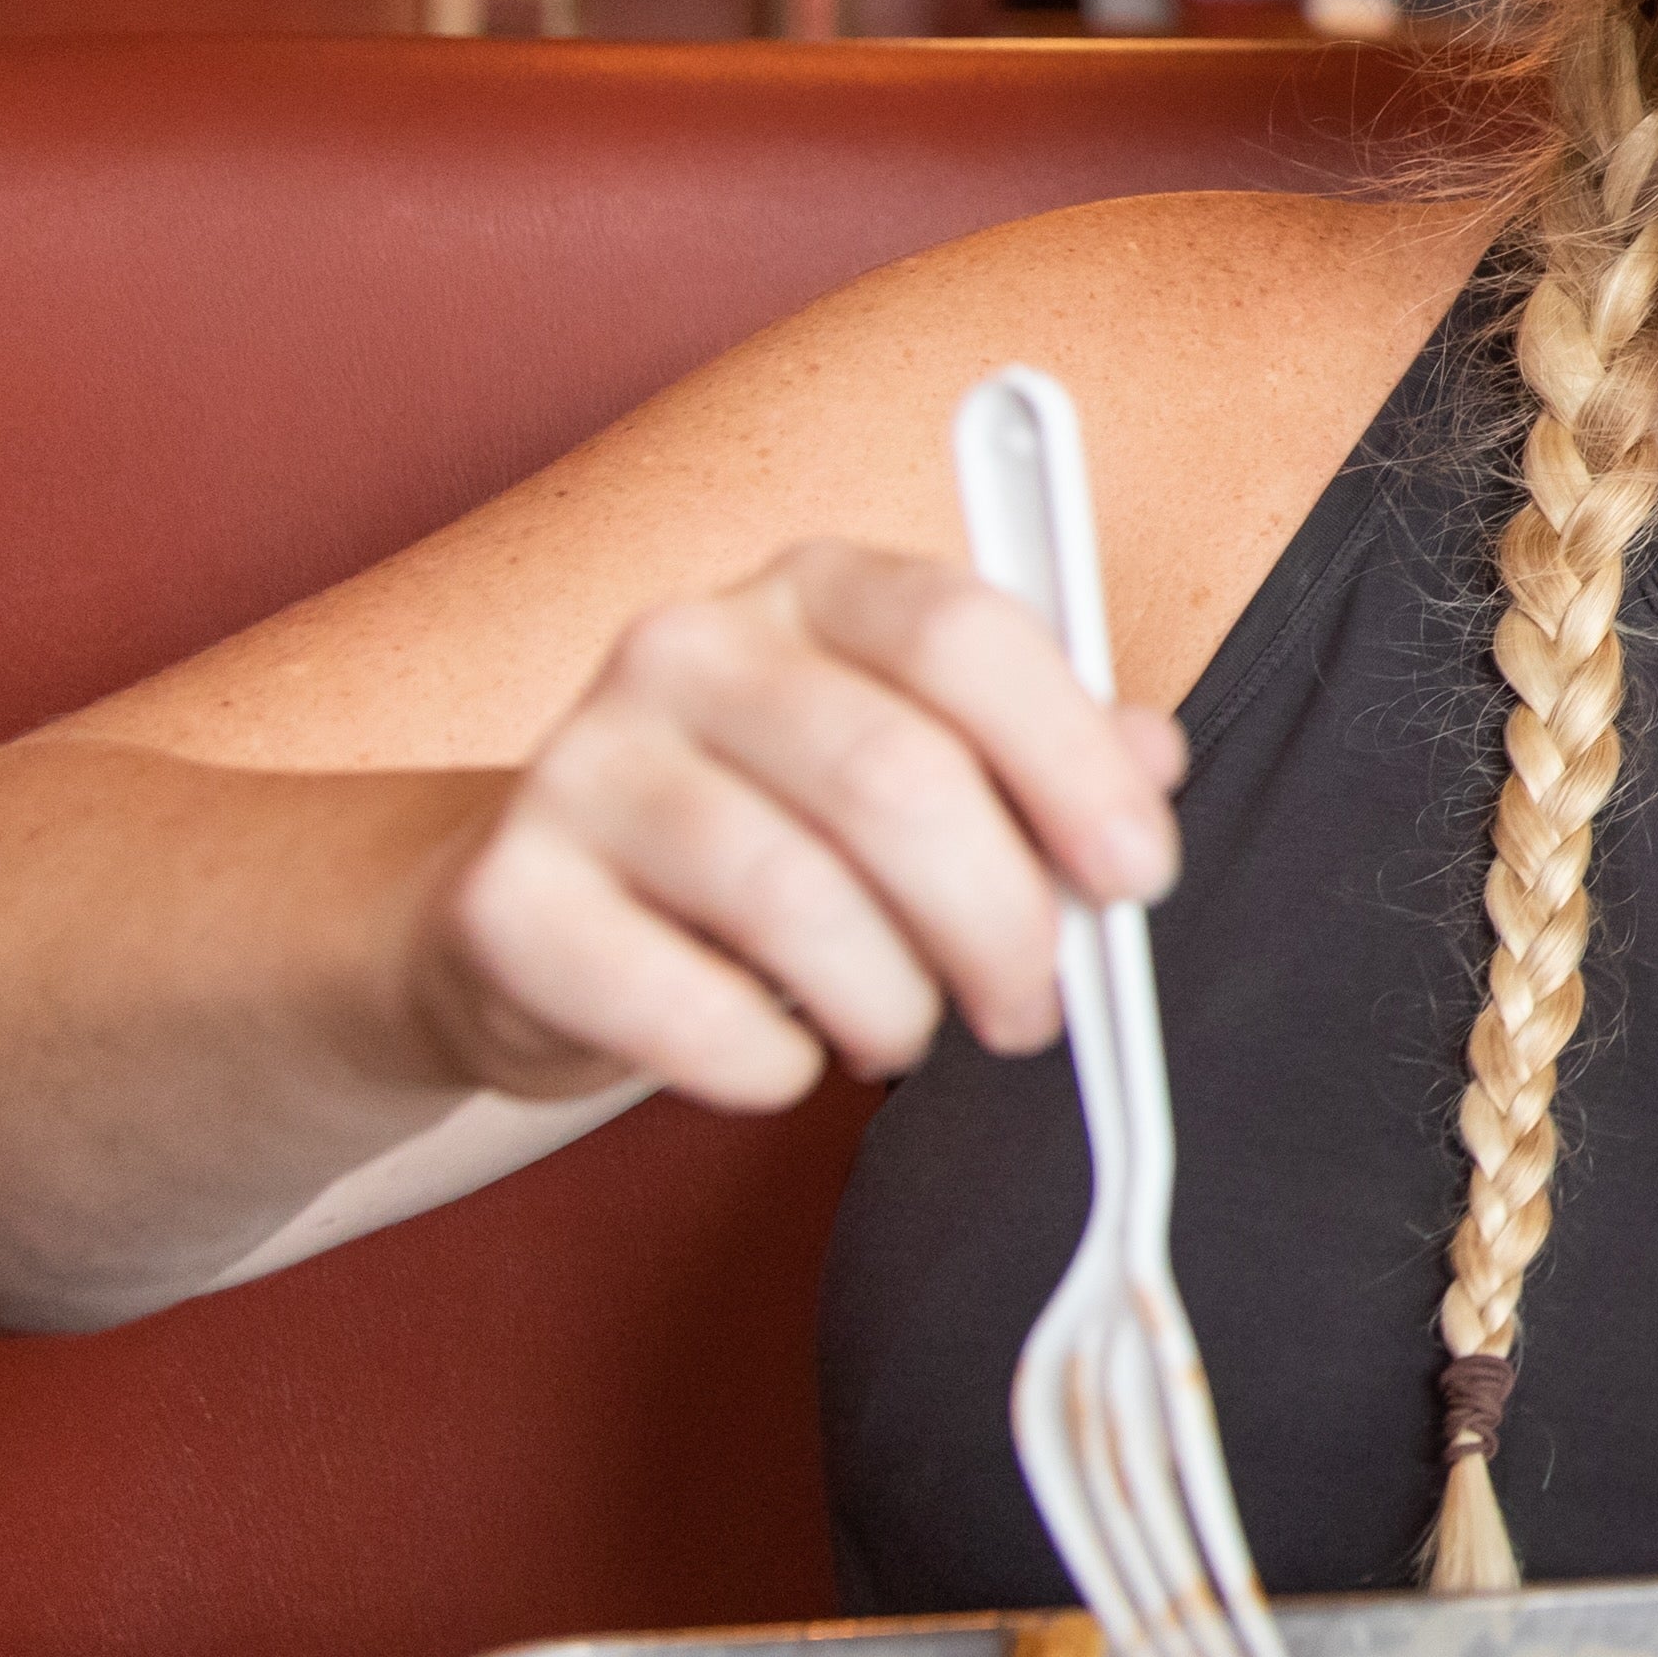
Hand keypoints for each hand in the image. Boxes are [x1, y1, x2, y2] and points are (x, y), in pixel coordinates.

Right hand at [410, 545, 1187, 1110]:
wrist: (550, 925)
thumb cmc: (776, 843)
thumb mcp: (920, 776)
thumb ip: (1041, 760)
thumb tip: (1151, 760)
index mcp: (818, 592)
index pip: (964, 630)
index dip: (1071, 761)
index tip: (1136, 877)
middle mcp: (689, 644)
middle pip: (894, 775)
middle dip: (1000, 921)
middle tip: (1032, 1008)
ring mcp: (580, 759)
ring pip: (794, 897)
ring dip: (890, 1003)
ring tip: (901, 1032)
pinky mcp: (506, 895)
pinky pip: (679, 1005)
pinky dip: (765, 1065)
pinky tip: (782, 1062)